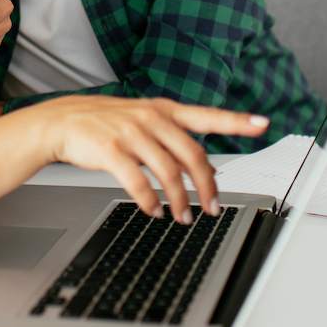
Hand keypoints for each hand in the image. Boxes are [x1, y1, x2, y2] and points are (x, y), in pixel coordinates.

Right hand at [32, 97, 268, 224]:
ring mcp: (131, 133)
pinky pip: (138, 182)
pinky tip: (152, 210)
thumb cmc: (105, 124)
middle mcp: (151, 118)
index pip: (207, 115)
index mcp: (164, 110)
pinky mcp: (110, 150)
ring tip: (181, 217)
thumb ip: (173, 139)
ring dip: (179, 200)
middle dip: (206, 187)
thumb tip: (204, 169)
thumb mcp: (142, 121)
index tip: (264, 122)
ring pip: (168, 173)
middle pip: (193, 155)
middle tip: (211, 209)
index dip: (237, 120)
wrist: (62, 121)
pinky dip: (149, 201)